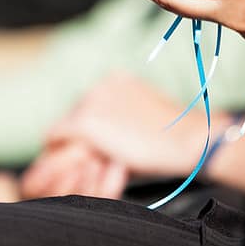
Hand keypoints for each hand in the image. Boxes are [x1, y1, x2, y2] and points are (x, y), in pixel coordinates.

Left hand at [21, 74, 230, 198]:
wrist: (188, 140)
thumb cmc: (174, 135)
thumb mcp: (143, 116)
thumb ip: (121, 118)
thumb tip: (105, 138)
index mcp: (117, 79)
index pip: (92, 103)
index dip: (92, 127)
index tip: (92, 145)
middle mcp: (100, 85)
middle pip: (76, 112)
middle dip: (79, 136)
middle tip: (83, 160)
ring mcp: (91, 102)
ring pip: (66, 126)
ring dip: (70, 145)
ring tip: (75, 166)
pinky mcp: (84, 122)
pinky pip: (56, 136)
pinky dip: (57, 151)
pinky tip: (61, 165)